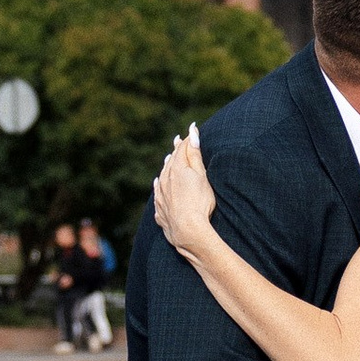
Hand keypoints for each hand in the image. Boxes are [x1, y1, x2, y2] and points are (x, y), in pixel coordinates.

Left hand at [153, 127, 215, 258]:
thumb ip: (194, 154)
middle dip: (176, 150)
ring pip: (162, 175)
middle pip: (171, 161)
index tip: (192, 130)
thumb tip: (191, 132)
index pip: (182, 149)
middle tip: (178, 141)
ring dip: (167, 165)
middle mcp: (165, 179)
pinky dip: (159, 183)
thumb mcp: (201, 176)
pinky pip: (157, 192)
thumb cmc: (200, 202)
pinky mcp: (160, 208)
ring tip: (169, 158)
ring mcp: (161, 195)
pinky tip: (158, 182)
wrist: (187, 230)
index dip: (188, 139)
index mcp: (177, 169)